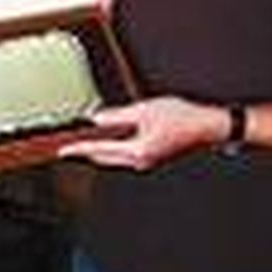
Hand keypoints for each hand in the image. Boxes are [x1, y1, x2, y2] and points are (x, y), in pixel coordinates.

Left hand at [58, 96, 223, 169]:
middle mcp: (139, 161)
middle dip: (87, 150)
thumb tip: (98, 118)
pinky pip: (125, 155)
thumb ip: (118, 115)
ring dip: (101, 148)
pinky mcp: (151, 158)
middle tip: (71, 144)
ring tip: (88, 138)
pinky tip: (113, 137)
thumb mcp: (145, 109)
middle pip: (104, 158)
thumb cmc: (183, 118)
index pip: (99, 149)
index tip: (63, 150)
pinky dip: (114, 147)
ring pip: (114, 158)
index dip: (78, 148)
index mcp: (136, 151)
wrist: (207, 127)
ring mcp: (146, 162)